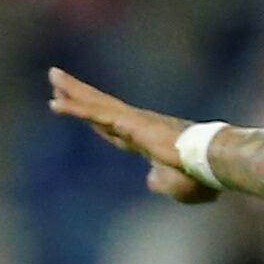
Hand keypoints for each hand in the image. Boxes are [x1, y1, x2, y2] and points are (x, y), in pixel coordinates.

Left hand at [47, 68, 219, 204]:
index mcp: (148, 140)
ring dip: (72, 90)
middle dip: (79, 93)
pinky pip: (96, 114)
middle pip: (101, 107)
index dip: (94, 117)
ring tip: (53, 76)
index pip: (113, 128)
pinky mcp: (128, 123)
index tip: (80, 107)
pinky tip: (55, 103)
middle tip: (58, 78)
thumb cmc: (200, 176)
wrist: (209, 163)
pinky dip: (75, 108)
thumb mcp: (178, 188)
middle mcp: (138, 126)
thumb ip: (162, 184)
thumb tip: (150, 180)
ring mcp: (132, 122)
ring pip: (96, 104)